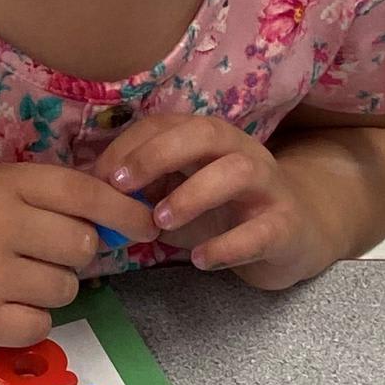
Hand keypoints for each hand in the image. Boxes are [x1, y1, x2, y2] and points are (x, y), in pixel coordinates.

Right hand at [0, 164, 159, 348]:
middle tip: (36, 258)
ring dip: (48, 292)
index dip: (124, 211)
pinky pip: (40, 326)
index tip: (146, 225)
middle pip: (83, 247)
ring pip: (65, 290)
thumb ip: (47, 199)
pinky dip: (26, 323)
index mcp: (2, 183)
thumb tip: (123, 219)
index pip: (84, 192)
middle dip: (71, 258)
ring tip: (7, 283)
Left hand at [98, 114, 330, 290]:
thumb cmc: (224, 211)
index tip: (100, 177)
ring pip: (237, 171)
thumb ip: (141, 191)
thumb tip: (88, 192)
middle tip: (122, 187)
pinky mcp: (286, 226)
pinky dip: (229, 245)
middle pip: (205, 132)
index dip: (130, 146)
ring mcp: (268, 187)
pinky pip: (262, 231)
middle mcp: (240, 152)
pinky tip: (201, 259)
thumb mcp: (177, 195)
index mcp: (209, 140)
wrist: (296, 234)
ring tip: (160, 222)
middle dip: (158, 154)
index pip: (167, 124)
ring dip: (193, 194)